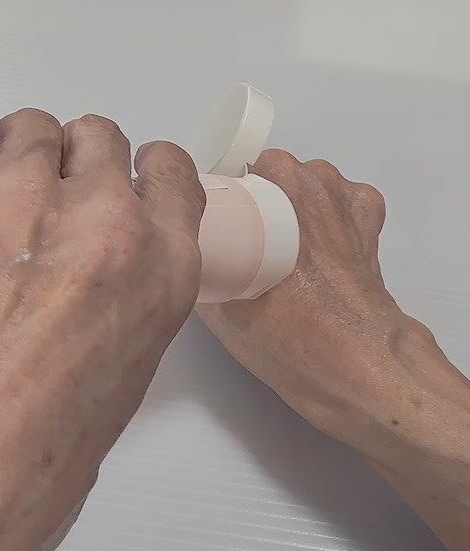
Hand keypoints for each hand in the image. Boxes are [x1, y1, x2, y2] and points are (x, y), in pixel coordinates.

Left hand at [0, 92, 204, 550]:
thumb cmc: (35, 458)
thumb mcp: (126, 372)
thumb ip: (129, 299)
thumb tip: (108, 271)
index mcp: (162, 269)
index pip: (172, 172)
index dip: (148, 174)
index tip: (132, 180)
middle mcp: (103, 221)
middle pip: (99, 138)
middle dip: (81, 168)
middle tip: (56, 207)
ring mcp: (21, 199)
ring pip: (33, 127)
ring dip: (22, 158)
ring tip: (1, 203)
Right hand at [198, 149, 406, 447]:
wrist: (346, 355)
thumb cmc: (278, 326)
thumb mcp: (217, 301)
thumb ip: (203, 266)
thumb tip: (199, 259)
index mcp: (268, 183)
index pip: (233, 176)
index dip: (224, 203)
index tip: (221, 230)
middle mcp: (309, 176)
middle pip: (272, 177)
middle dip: (260, 202)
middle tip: (252, 246)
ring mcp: (346, 194)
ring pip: (310, 185)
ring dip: (297, 207)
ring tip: (290, 252)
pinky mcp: (371, 219)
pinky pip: (345, 201)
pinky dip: (333, 216)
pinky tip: (323, 249)